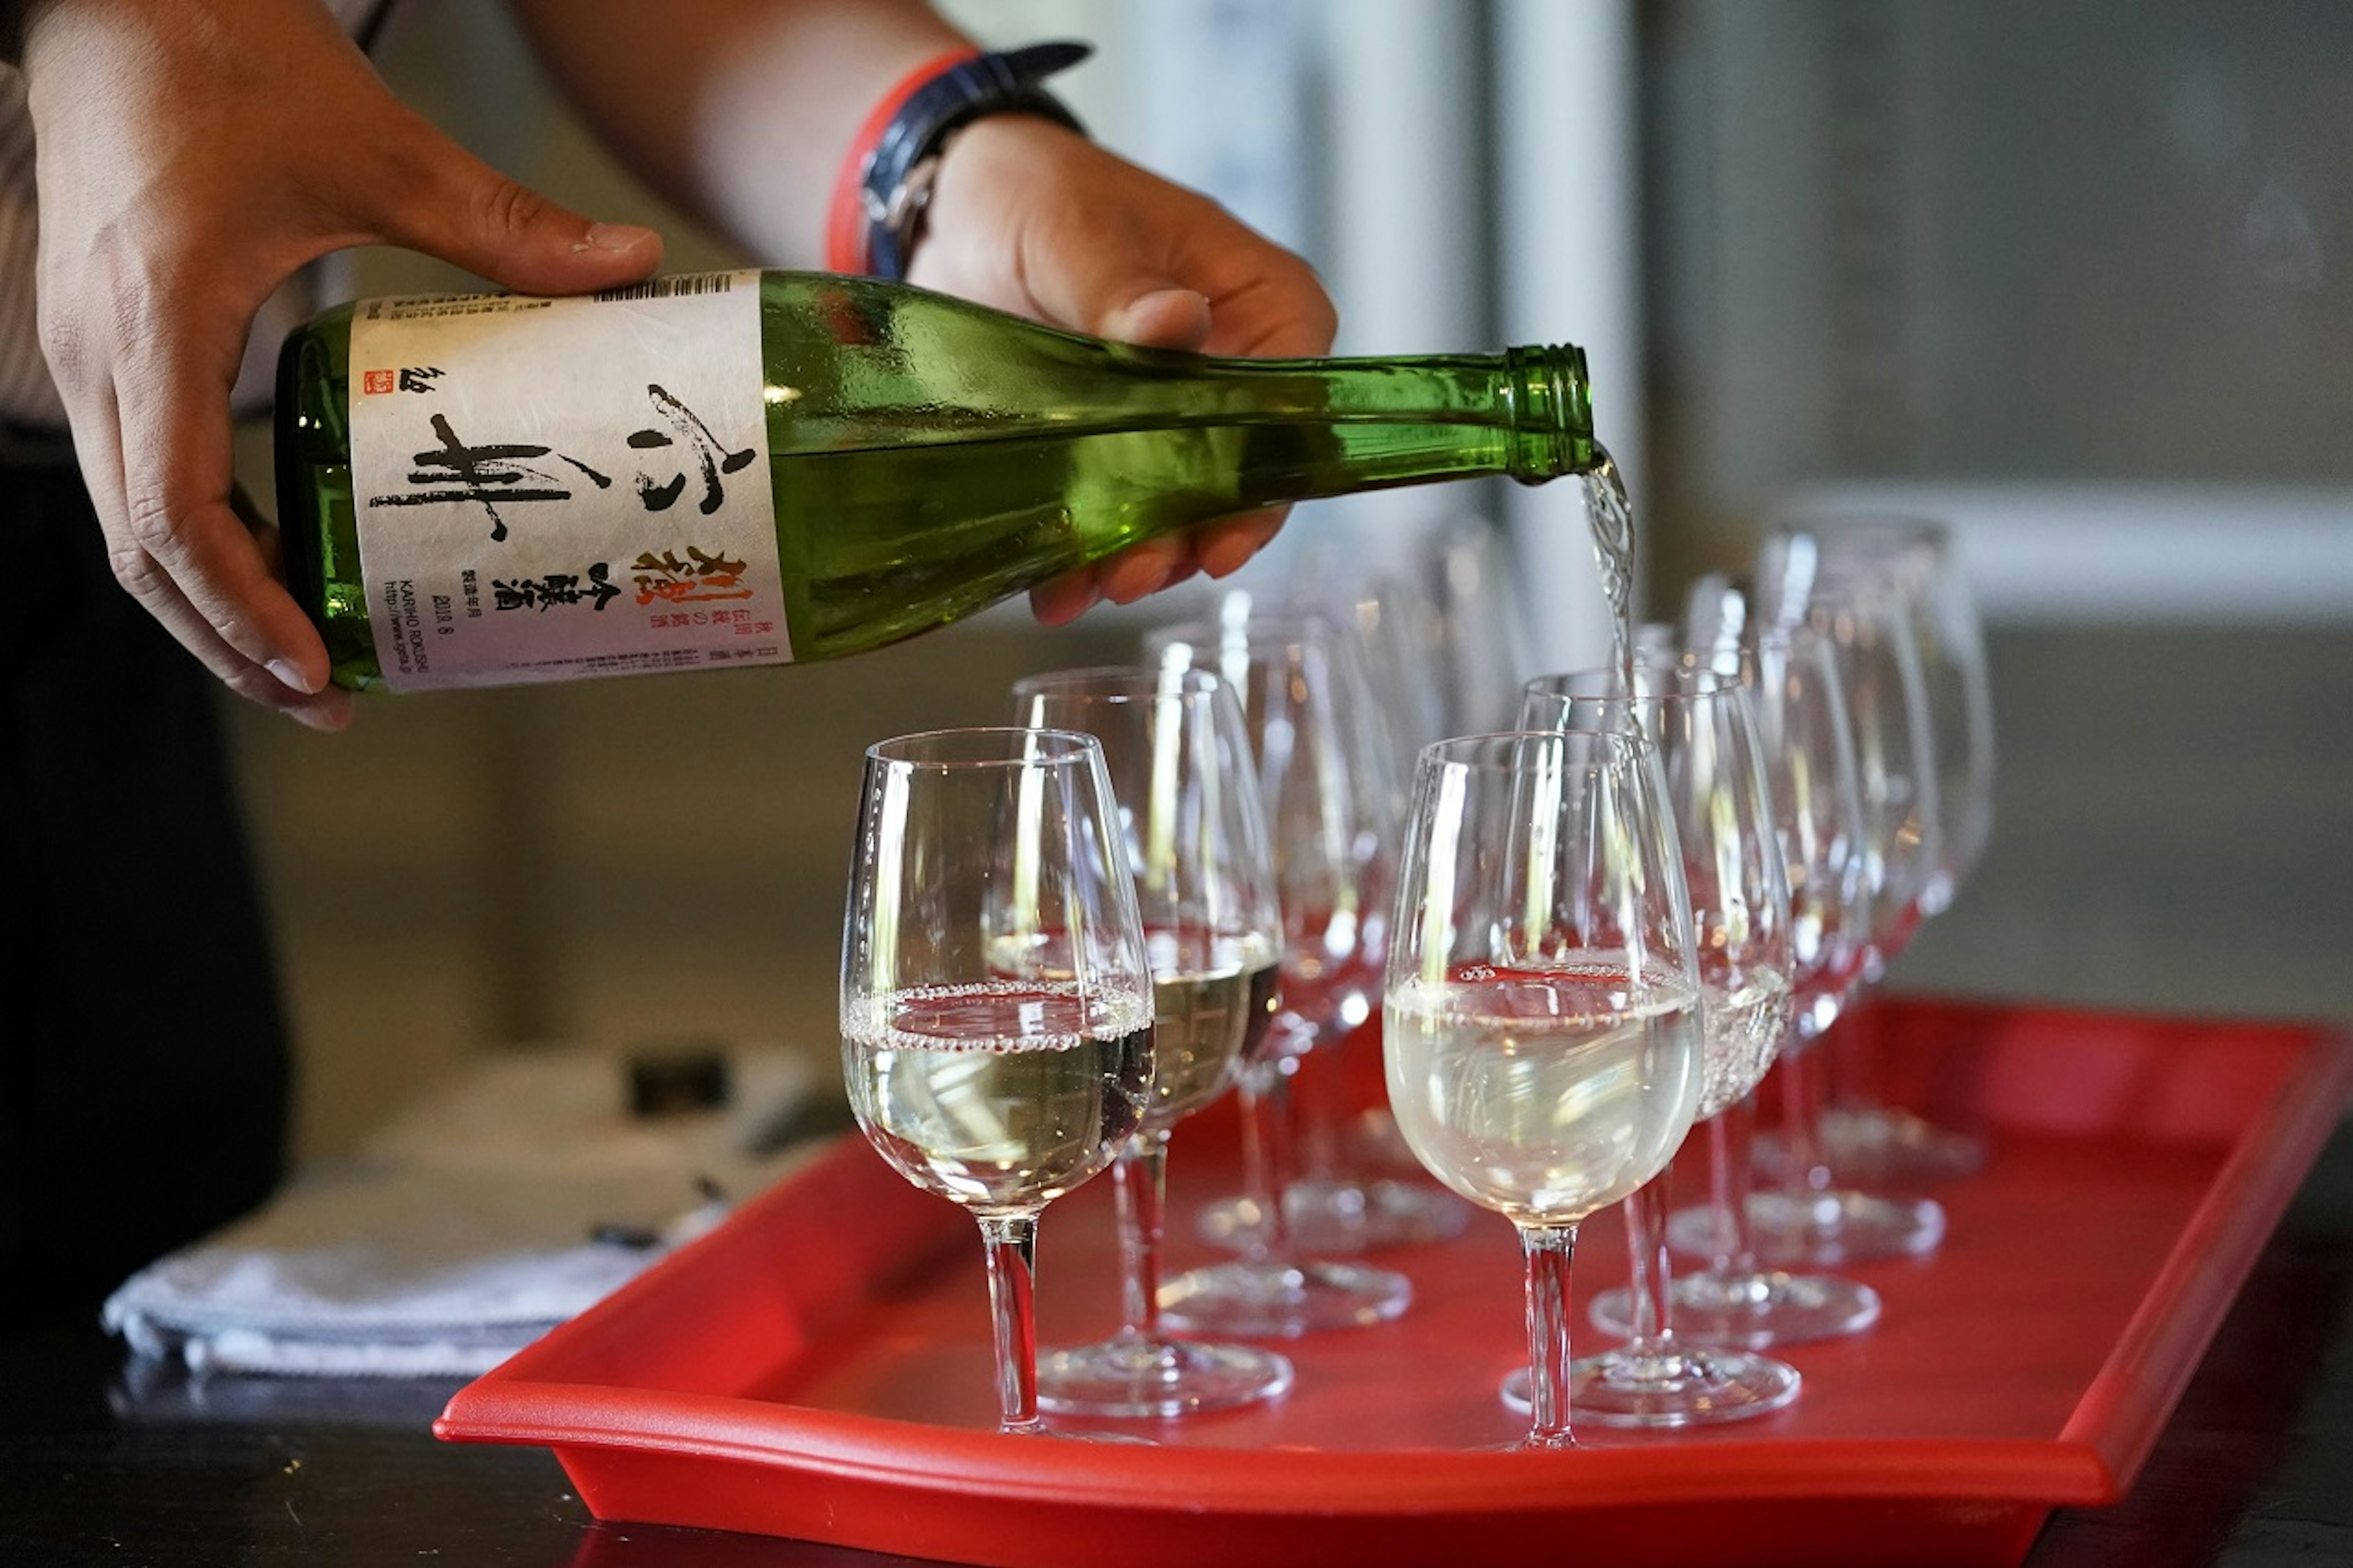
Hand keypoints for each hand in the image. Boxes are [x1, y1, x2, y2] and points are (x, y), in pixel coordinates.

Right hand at [21, 0, 664, 728]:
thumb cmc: (221, 55)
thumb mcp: (373, 144)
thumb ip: (501, 220)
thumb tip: (633, 266)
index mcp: (156, 320)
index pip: (175, 517)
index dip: (243, 611)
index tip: (317, 668)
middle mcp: (99, 355)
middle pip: (142, 553)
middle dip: (232, 642)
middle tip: (333, 699)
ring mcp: (86, 352)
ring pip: (129, 523)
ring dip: (210, 603)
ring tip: (309, 659)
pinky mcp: (101, 340)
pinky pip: (140, 471)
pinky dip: (199, 537)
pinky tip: (279, 559)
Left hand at [906, 116, 1337, 624]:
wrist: (949, 213)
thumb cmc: (1036, 193)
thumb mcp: (1074, 229)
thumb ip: (1120, 284)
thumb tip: (1177, 323)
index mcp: (1258, 304)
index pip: (1293, 401)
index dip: (1266, 476)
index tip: (1226, 532)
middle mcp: (1229, 373)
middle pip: (1238, 476)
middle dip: (1188, 536)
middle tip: (1135, 574)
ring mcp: (1168, 423)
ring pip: (1177, 511)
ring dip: (1136, 559)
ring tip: (1088, 588)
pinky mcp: (1105, 454)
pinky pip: (1111, 519)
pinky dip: (1082, 560)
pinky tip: (1051, 591)